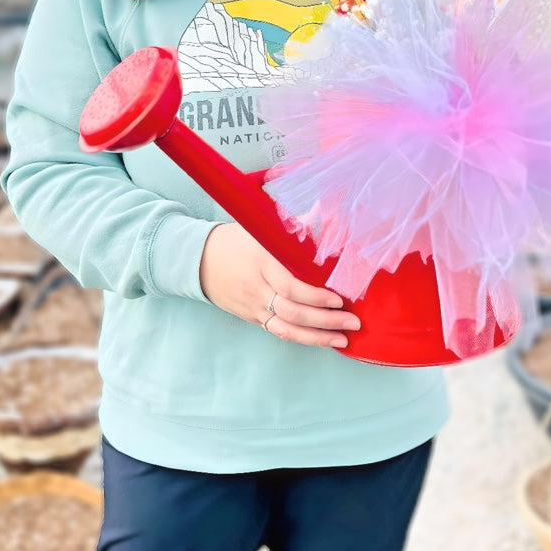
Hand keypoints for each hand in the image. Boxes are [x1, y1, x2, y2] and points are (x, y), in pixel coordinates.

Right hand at [199, 222, 360, 348]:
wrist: (199, 259)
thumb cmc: (235, 240)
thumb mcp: (260, 228)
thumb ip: (292, 225)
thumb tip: (320, 210)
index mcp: (261, 263)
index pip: (290, 286)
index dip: (315, 296)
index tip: (338, 299)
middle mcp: (257, 288)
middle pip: (292, 312)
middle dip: (325, 320)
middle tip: (352, 322)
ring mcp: (254, 307)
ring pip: (287, 329)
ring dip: (317, 337)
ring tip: (342, 339)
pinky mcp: (253, 318)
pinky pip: (279, 332)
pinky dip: (302, 338)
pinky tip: (321, 340)